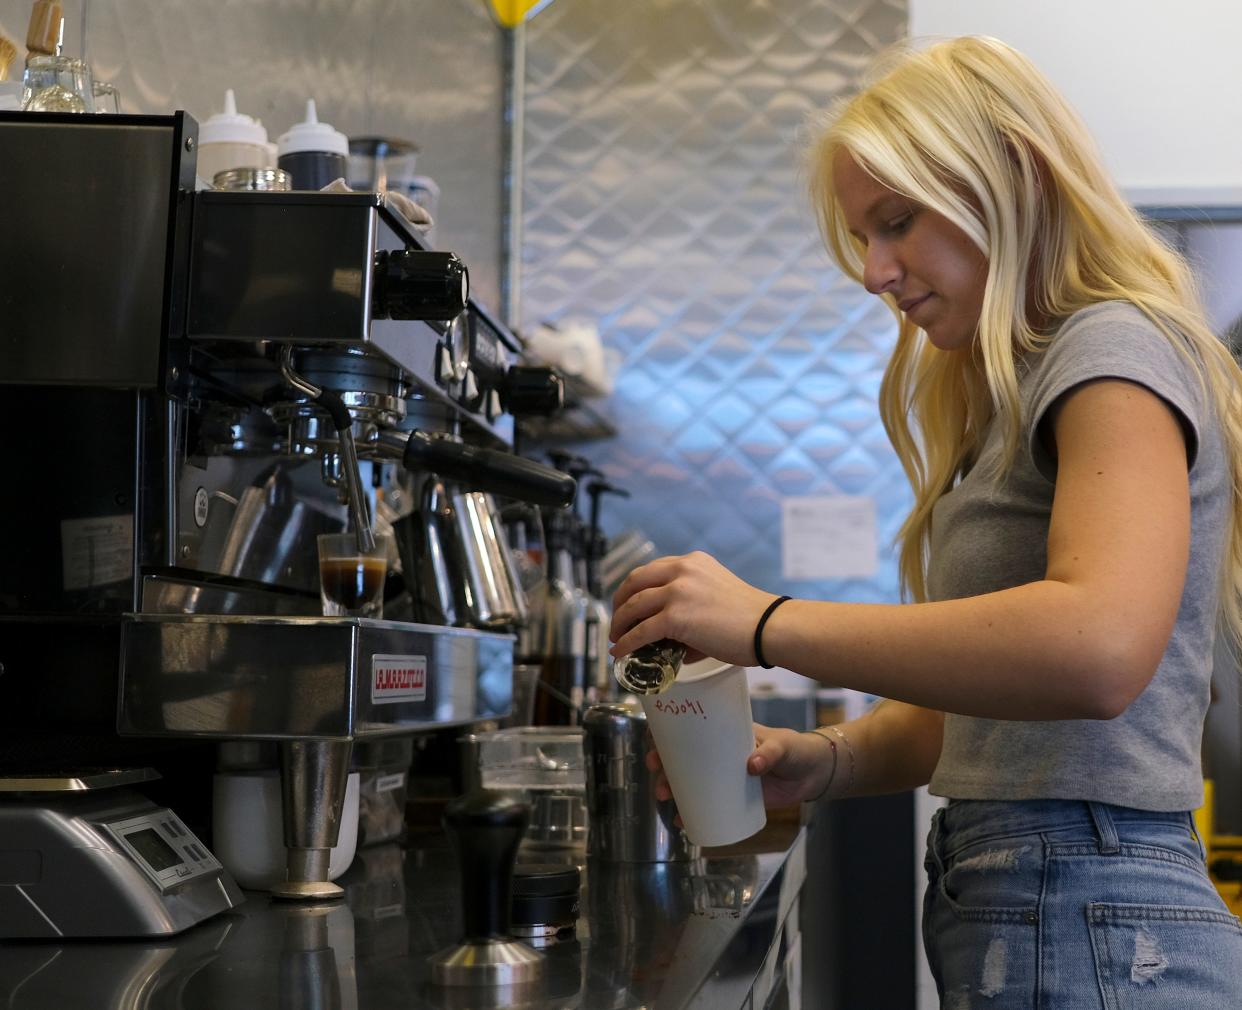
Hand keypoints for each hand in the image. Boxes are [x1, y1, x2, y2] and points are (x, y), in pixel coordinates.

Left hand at [609, 551, 775, 665]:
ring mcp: (677, 592)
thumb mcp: (716, 597)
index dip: (633, 588)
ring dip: (619, 623)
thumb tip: (674, 644)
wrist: (768, 627)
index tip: (627, 603)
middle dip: (619, 603)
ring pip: (633, 606)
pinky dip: (626, 642)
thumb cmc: (751, 619)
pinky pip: (641, 631)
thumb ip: (692, 610)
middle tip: (617, 621)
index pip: (651, 570)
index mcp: (692, 562)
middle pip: (634, 582)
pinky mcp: (676, 617)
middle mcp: (681, 571)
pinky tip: (620, 651)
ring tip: (615, 638)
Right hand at [645, 722, 835, 819]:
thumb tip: (751, 765)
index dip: (668, 734)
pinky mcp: (732, 798)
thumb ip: (769, 753)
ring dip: (672, 789)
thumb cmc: (795, 750)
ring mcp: (724, 777)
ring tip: (666, 799)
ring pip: (689, 782)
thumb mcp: (782, 746)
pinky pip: (706, 805)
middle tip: (658, 774)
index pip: (690, 728)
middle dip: (664, 766)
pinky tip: (681, 821)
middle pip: (682, 758)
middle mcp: (718, 754)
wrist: (812, 774)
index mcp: (726, 733)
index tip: (655, 742)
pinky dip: (691, 813)